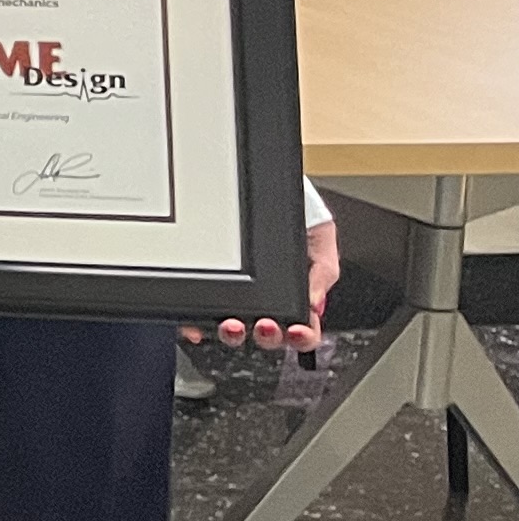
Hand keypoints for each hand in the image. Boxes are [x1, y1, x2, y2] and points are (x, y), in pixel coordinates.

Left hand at [198, 214, 339, 355]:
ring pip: (234, 329)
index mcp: (298, 296)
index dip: (302, 337)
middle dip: (267, 336)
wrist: (263, 183)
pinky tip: (197, 326)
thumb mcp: (320, 237)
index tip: (297, 331)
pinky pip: (200, 315)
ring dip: (233, 334)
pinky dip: (198, 325)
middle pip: (267, 335)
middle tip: (264, 324)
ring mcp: (237, 297)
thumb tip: (314, 303)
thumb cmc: (297, 212)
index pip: (304, 329)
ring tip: (233, 324)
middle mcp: (268, 301)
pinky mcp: (211, 290)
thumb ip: (323, 271)